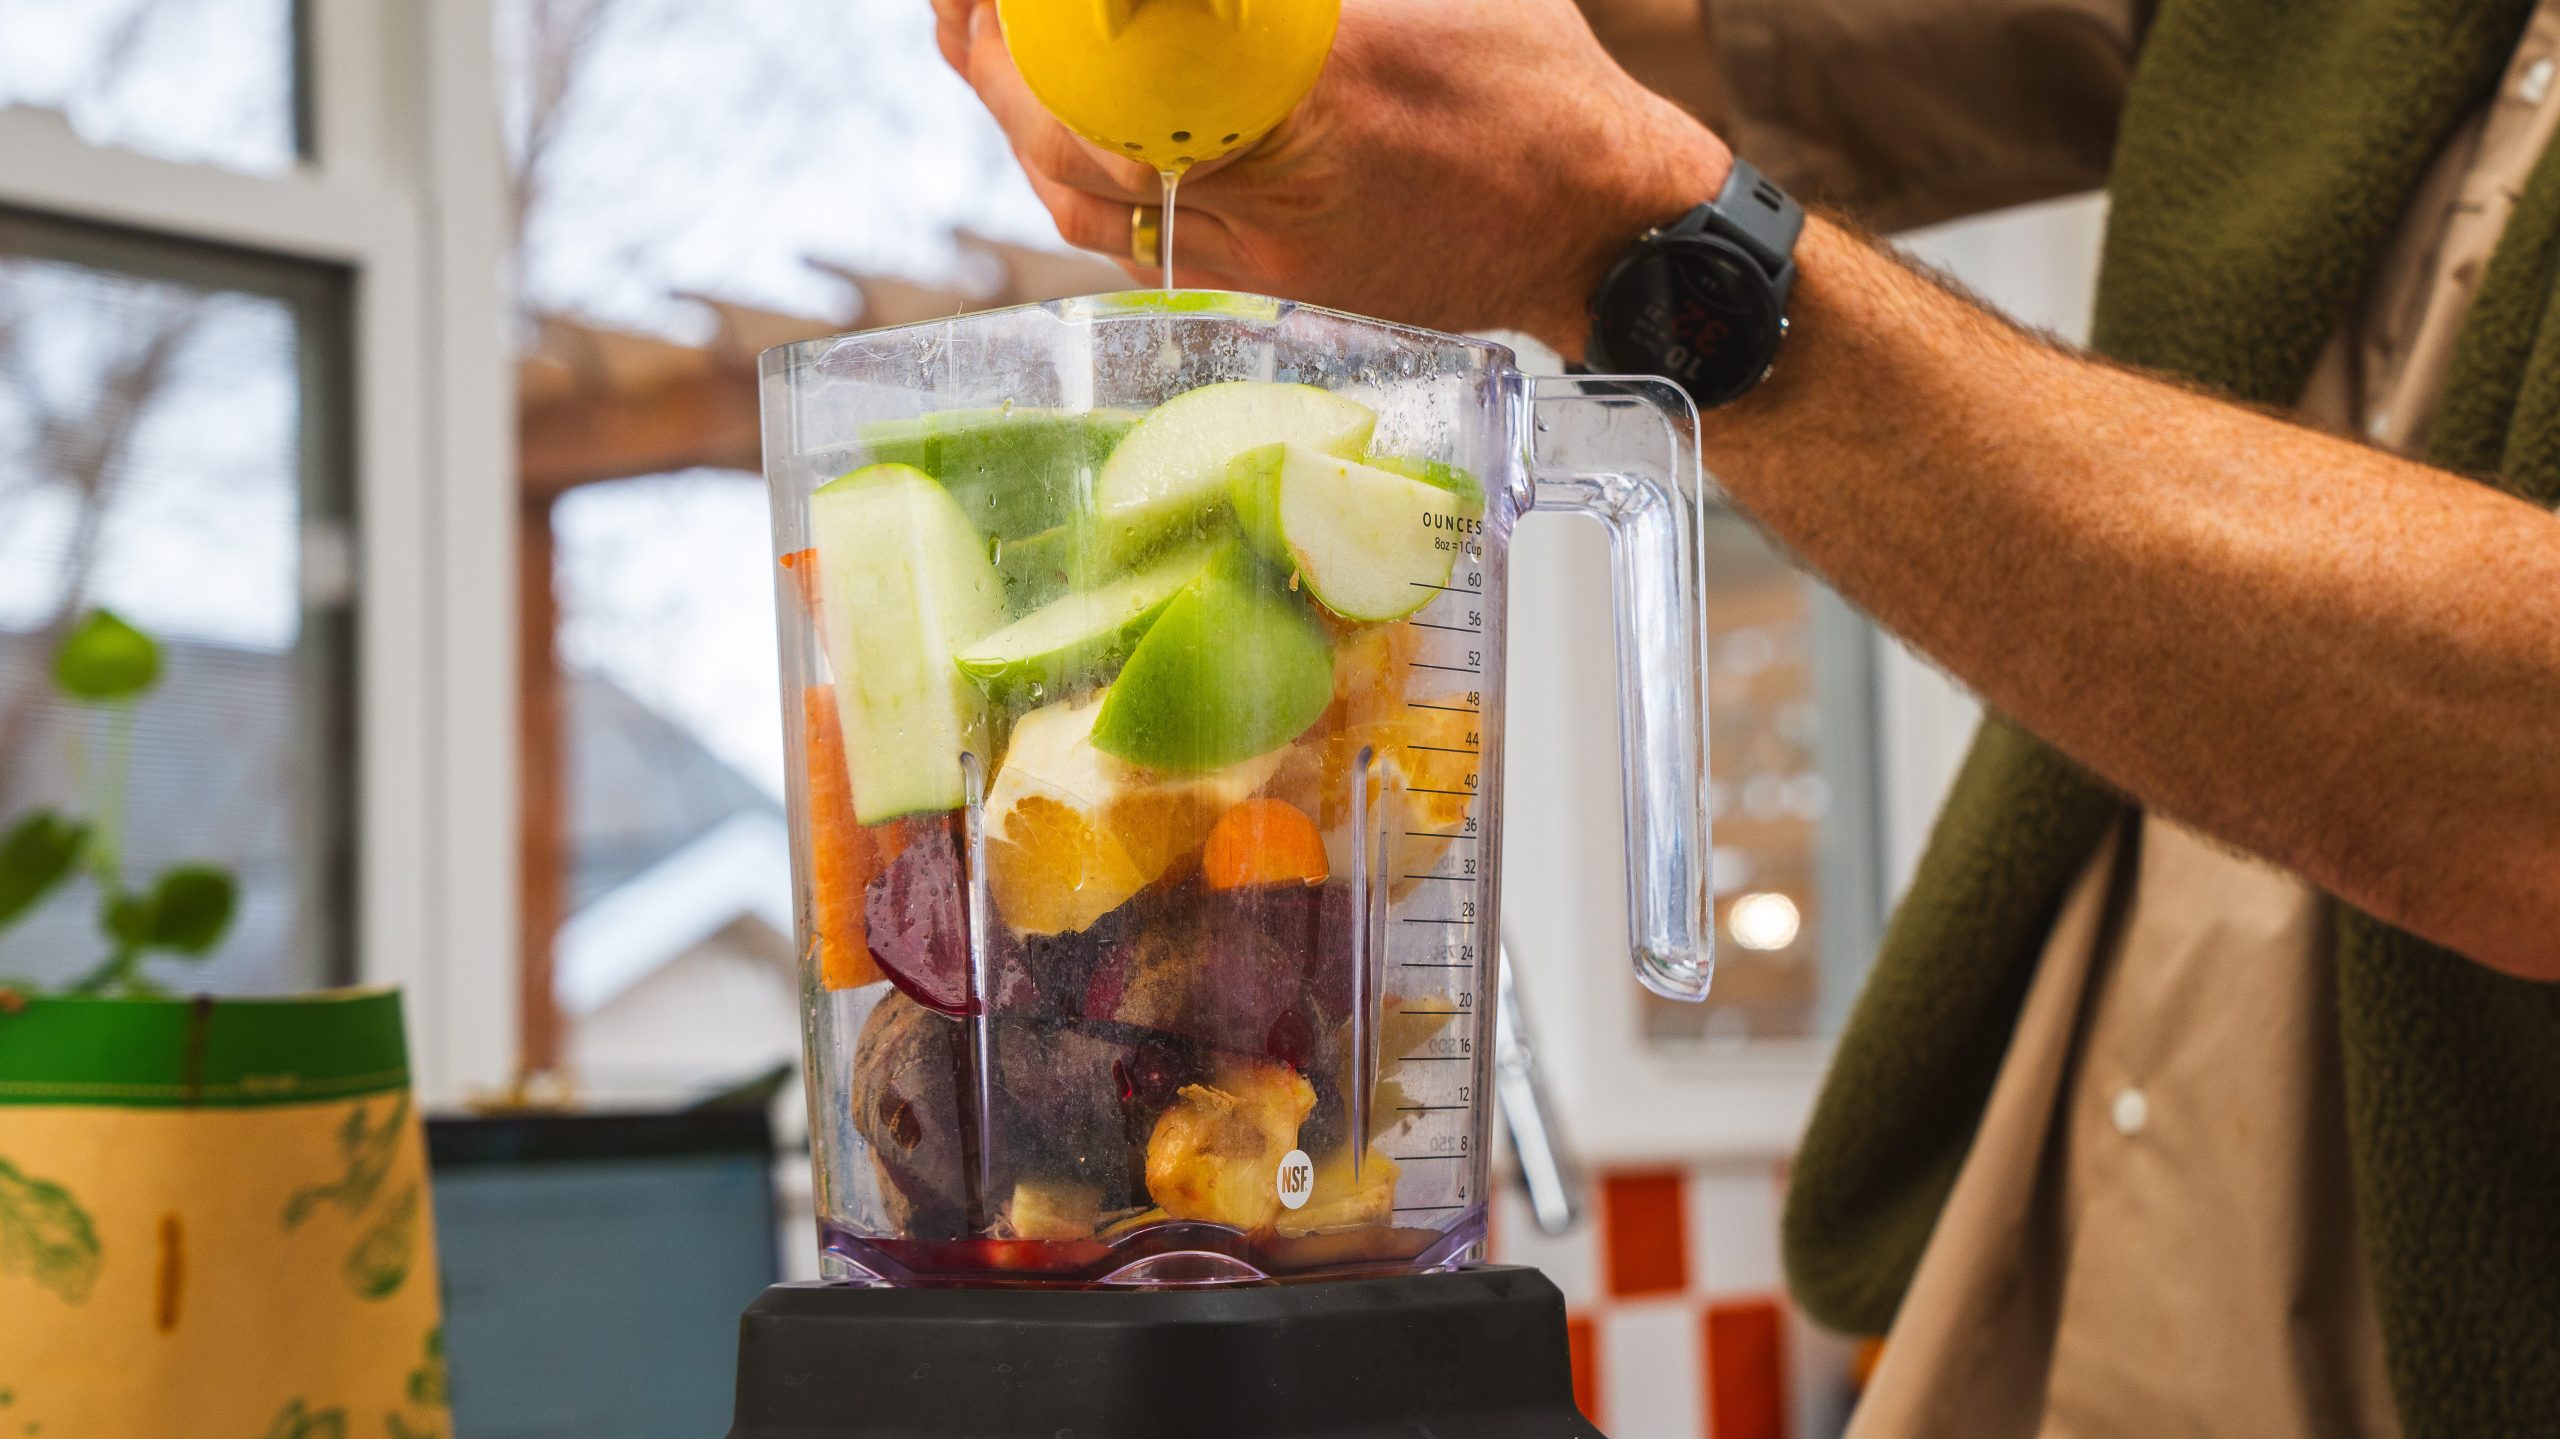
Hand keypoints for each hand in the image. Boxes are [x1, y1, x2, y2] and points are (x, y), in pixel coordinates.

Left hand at [936, 0, 1728, 356]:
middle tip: (964, 3)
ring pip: (1086, 203)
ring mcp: (1254, 259)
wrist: (1599, 230)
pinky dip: (1076, 176)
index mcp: (1309, 94)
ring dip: (1021, 125)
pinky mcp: (1258, 291)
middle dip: (999, 65)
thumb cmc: (1535, 92)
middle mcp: (1264, 192)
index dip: (1039, 29)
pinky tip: (1057, 126)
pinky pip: (1133, 237)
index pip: (1126, 59)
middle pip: (1072, 140)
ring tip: (985, 48)